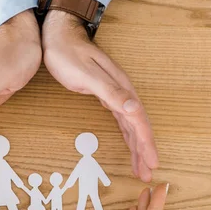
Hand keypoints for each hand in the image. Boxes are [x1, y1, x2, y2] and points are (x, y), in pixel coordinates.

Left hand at [42, 10, 157, 182]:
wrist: (59, 36)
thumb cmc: (69, 55)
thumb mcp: (87, 75)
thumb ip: (111, 93)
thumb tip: (134, 110)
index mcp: (121, 89)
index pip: (138, 121)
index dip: (146, 143)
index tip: (152, 163)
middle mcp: (122, 92)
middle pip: (138, 126)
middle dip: (144, 151)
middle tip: (148, 173)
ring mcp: (115, 94)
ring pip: (130, 125)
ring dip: (137, 146)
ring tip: (140, 167)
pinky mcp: (105, 95)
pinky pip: (121, 120)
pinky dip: (126, 136)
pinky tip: (129, 145)